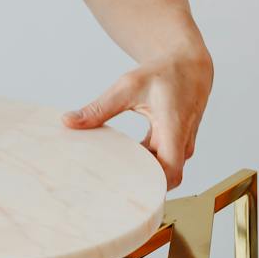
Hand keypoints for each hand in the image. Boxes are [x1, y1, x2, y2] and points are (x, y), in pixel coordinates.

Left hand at [62, 51, 212, 188]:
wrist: (190, 65)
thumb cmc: (163, 73)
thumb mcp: (128, 87)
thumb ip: (99, 108)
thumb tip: (68, 121)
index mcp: (173, 129)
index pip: (170, 173)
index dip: (152, 187)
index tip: (126, 193)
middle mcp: (181, 143)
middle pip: (163, 178)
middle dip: (140, 186)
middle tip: (106, 193)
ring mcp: (180, 146)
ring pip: (161, 171)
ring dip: (141, 174)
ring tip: (110, 179)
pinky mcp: (174, 145)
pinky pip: (160, 162)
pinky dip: (143, 163)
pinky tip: (122, 162)